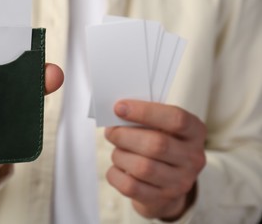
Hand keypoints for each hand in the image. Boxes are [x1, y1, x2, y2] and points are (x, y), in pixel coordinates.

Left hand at [105, 100, 205, 219]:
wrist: (168, 183)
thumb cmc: (161, 145)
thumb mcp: (162, 127)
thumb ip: (145, 118)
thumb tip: (118, 113)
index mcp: (195, 132)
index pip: (176, 119)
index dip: (145, 111)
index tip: (119, 107)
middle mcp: (193, 158)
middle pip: (156, 144)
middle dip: (125, 135)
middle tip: (111, 131)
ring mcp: (180, 182)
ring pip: (142, 167)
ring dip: (120, 155)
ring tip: (117, 150)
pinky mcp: (161, 199)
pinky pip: (130, 186)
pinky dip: (115, 174)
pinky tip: (116, 168)